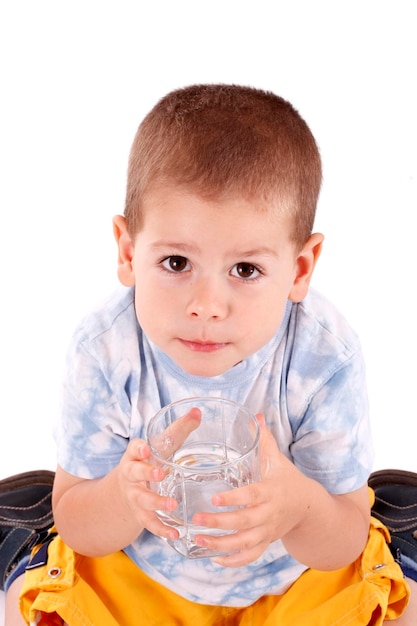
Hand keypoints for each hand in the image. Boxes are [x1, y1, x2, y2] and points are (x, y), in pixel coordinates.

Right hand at [117, 438, 179, 540]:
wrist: (125, 489)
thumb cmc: (150, 461)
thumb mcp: (162, 445)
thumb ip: (179, 429)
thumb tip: (198, 411)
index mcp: (136, 455)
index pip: (134, 448)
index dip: (138, 448)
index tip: (146, 448)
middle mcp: (131, 475)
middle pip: (134, 473)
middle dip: (146, 473)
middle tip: (160, 474)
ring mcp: (134, 496)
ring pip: (141, 500)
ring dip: (156, 503)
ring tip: (173, 505)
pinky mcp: (141, 514)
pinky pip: (149, 523)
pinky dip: (161, 529)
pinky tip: (175, 534)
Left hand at [191, 415, 306, 566]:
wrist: (308, 507)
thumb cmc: (287, 479)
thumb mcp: (277, 459)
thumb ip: (264, 439)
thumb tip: (256, 415)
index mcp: (270, 491)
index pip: (251, 496)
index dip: (234, 499)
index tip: (214, 498)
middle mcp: (269, 514)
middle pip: (244, 522)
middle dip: (220, 523)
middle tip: (196, 520)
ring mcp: (267, 531)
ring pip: (244, 543)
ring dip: (220, 544)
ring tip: (198, 539)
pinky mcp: (266, 542)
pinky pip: (250, 556)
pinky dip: (232, 561)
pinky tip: (213, 557)